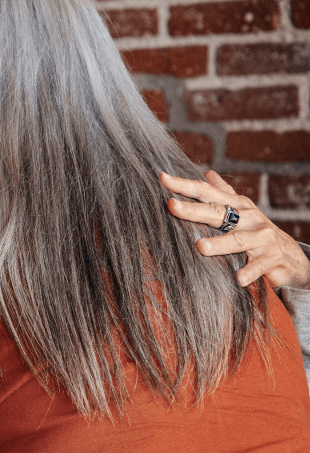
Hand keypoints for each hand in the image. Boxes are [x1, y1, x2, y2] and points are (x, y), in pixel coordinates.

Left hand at [163, 170, 309, 288]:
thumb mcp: (241, 209)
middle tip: (171, 206)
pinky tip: (238, 279)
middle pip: (217, 212)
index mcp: (236, 205)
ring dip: (219, 244)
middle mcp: (248, 218)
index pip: (207, 192)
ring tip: (200, 247)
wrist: (290, 255)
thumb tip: (207, 173)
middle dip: (194, 210)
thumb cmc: (256, 230)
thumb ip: (222, 192)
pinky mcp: (271, 258)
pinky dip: (249, 272)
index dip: (185, 185)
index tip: (162, 178)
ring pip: (237, 240)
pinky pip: (258, 266)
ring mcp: (261, 238)